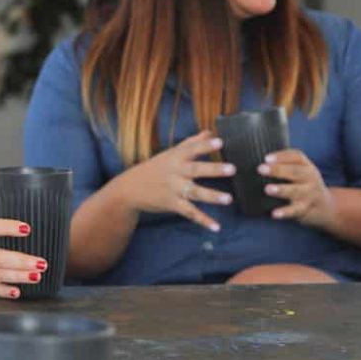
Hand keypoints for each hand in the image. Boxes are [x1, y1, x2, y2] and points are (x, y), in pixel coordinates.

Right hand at [116, 130, 235, 230]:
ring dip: (212, 196)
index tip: (220, 142)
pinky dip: (203, 220)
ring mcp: (173, 189)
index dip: (205, 145)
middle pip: (196, 170)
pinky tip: (216, 227)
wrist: (129, 189)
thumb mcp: (169, 154)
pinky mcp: (172, 204)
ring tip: (229, 199)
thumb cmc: (154, 169)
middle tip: (232, 168)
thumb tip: (209, 132)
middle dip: (213, 169)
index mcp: (175, 158)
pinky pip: (189, 212)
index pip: (192, 149)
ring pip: (194, 192)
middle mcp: (175, 172)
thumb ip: (190, 143)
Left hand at [261, 149, 337, 227]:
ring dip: (281, 190)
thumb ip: (282, 164)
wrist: (325, 206)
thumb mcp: (299, 170)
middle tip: (260, 169)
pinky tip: (274, 213)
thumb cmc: (302, 183)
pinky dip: (285, 212)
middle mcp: (310, 178)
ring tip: (267, 189)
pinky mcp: (305, 209)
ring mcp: (309, 194)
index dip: (281, 156)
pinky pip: (295, 211)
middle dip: (278, 170)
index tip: (266, 158)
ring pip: (295, 191)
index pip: (296, 156)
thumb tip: (251, 157)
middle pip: (295, 172)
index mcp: (306, 165)